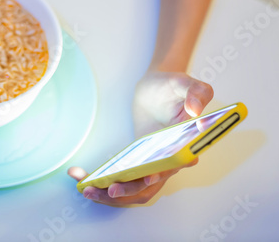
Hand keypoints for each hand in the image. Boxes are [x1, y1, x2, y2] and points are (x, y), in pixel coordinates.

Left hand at [65, 70, 212, 206]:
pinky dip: (102, 182)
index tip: (147, 178)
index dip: (161, 174)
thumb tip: (195, 111)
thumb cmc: (173, 87)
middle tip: (109, 188)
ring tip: (86, 189)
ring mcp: (152, 165)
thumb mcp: (185, 83)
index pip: (174, 167)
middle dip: (129, 192)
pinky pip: (122, 179)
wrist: (157, 89)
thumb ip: (197, 93)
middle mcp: (169, 162)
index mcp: (185, 146)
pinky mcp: (137, 163)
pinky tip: (80, 178)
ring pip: (133, 190)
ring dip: (111, 195)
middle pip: (149, 187)